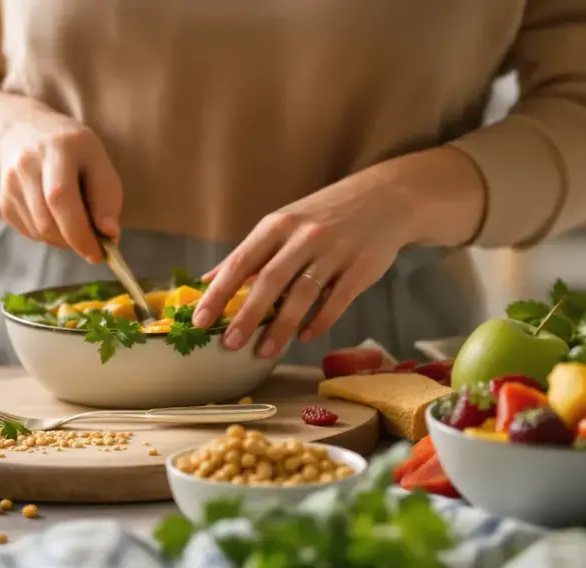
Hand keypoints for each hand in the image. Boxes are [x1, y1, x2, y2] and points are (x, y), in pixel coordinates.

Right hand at [0, 109, 122, 262]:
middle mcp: (27, 163)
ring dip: (63, 239)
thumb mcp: (98, 160)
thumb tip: (109, 234)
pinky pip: (30, 233)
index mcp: (58, 147)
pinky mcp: (3, 201)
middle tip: (92, 247)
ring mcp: (10, 183)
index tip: (98, 253)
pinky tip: (57, 218)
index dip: (79, 231)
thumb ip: (107, 197)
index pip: (61, 197)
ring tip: (76, 224)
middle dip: (74, 241)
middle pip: (47, 221)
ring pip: (39, 232)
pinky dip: (49, 235)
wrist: (24, 132)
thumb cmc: (72, 151)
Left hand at [192, 177, 415, 358]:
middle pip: (269, 280)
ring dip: (281, 326)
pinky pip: (337, 300)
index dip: (219, 293)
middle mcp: (303, 236)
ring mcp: (334, 251)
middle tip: (229, 344)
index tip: (200, 320)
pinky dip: (319, 322)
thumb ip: (249, 254)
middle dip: (247, 315)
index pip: (240, 262)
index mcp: (277, 226)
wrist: (385, 197)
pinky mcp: (361, 266)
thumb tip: (208, 280)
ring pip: (302, 294)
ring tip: (264, 352)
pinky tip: (304, 338)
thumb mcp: (282, 223)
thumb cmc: (323, 215)